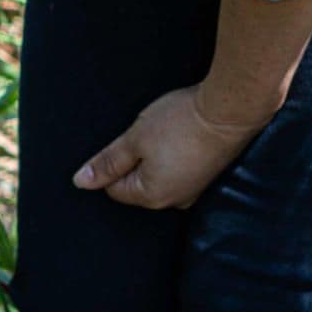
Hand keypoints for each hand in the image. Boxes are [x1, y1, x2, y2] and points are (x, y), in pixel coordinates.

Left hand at [73, 83, 275, 210]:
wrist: (231, 110)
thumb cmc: (181, 122)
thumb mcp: (134, 139)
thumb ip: (107, 163)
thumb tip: (80, 182)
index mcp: (153, 196)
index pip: (114, 189)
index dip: (112, 163)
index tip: (125, 142)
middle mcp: (176, 201)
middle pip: (137, 184)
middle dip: (134, 160)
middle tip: (146, 135)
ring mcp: (195, 190)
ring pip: (158, 175)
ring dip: (154, 156)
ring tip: (165, 135)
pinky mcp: (208, 176)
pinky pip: (178, 170)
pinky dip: (173, 155)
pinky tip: (178, 138)